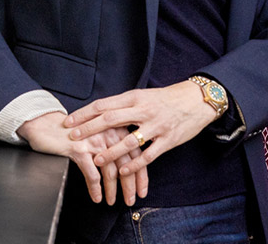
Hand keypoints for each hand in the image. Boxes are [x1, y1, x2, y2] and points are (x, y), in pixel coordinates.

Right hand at [17, 112, 147, 205]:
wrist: (45, 123)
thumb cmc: (73, 130)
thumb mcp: (98, 132)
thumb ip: (113, 143)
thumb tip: (128, 165)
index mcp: (116, 127)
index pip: (136, 153)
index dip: (141, 174)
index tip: (142, 190)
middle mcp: (108, 132)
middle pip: (126, 164)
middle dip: (130, 186)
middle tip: (130, 200)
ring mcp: (94, 141)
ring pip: (110, 171)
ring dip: (112, 190)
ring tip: (112, 202)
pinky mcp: (79, 149)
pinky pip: (92, 174)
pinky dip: (95, 188)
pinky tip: (97, 197)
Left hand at [64, 81, 217, 176]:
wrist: (197, 100)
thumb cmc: (167, 99)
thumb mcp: (144, 96)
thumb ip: (125, 105)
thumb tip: (101, 112)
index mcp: (135, 97)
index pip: (104, 105)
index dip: (85, 113)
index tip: (69, 121)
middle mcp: (143, 110)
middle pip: (111, 119)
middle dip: (90, 129)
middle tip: (73, 138)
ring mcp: (156, 126)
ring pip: (128, 140)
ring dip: (110, 152)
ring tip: (96, 160)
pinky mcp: (168, 140)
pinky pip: (148, 154)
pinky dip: (134, 164)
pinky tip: (123, 171)